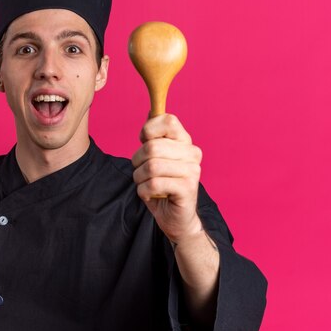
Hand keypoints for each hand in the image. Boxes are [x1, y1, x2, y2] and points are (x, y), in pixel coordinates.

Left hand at [132, 114, 202, 243]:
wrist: (176, 218)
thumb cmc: (162, 186)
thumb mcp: (156, 158)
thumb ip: (155, 136)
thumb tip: (151, 111)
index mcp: (185, 141)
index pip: (168, 120)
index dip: (148, 130)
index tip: (144, 143)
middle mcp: (192, 153)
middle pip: (152, 147)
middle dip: (137, 161)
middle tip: (141, 171)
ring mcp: (192, 171)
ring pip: (151, 167)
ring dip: (139, 178)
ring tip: (144, 184)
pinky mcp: (187, 188)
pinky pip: (154, 184)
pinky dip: (143, 191)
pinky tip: (149, 195)